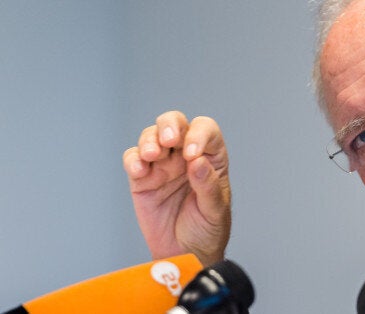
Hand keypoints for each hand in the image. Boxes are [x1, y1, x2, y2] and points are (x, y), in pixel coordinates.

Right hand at [123, 111, 230, 266]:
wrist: (185, 255)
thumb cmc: (207, 231)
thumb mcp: (215, 211)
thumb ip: (208, 187)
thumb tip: (199, 162)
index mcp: (210, 158)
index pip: (205, 130)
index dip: (199, 135)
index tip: (193, 155)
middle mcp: (185, 155)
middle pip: (175, 124)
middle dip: (170, 126)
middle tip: (169, 140)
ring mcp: (162, 166)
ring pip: (151, 136)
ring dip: (150, 140)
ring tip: (152, 156)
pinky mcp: (142, 179)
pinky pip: (133, 159)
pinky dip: (133, 159)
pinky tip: (140, 170)